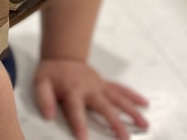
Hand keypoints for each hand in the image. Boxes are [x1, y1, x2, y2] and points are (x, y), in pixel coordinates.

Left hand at [34, 58, 148, 139]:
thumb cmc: (52, 72)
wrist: (62, 55)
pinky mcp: (105, 84)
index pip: (75, 110)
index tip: (83, 138)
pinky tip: (145, 104)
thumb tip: (48, 115)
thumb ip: (44, 99)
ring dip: (132, 111)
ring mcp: (100, 86)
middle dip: (115, 123)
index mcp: (72, 91)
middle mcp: (89, 89)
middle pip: (104, 107)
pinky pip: (121, 89)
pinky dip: (133, 96)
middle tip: (125, 138)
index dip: (79, 124)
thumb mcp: (40, 83)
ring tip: (144, 125)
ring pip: (119, 99)